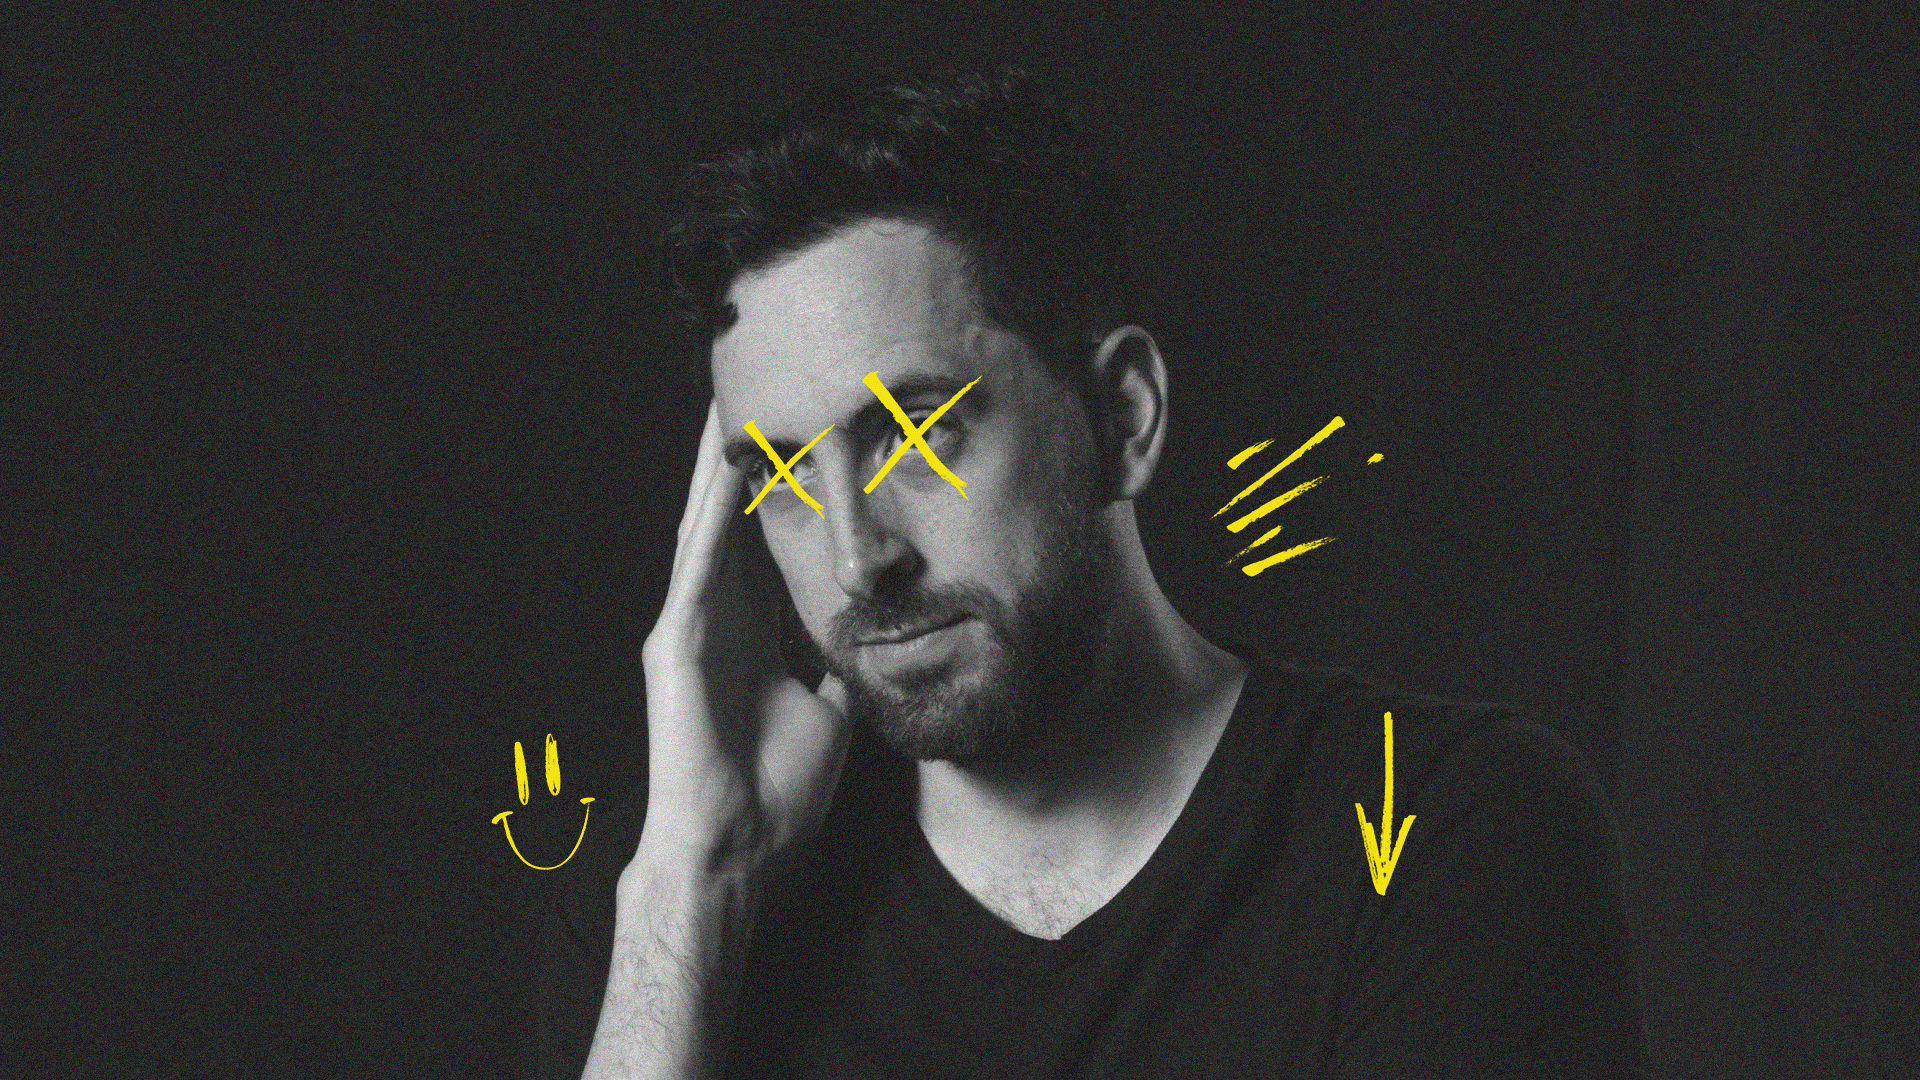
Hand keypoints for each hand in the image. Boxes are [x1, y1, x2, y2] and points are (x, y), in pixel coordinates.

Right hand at [636, 400, 851, 870]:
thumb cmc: (779, 790)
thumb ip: (839, 664)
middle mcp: (716, 617)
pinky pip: (698, 564)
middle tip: (758, 394)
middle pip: (730, 519)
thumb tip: (873, 636)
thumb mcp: (831, 709)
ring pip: (705, 528)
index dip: (782, 491)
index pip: (764, 542)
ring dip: (716, 469)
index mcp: (750, 631)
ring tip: (731, 406)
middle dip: (741, 460)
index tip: (804, 437)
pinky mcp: (675, 641)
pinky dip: (711, 517)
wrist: (743, 846)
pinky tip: (723, 472)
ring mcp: (690, 624)